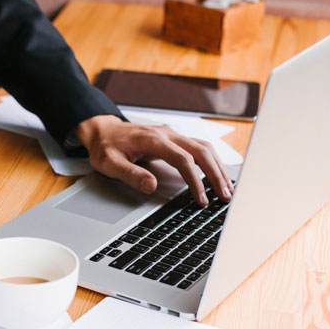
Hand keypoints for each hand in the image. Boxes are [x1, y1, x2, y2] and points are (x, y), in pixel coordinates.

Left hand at [75, 115, 233, 204]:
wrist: (103, 131)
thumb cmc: (106, 147)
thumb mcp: (109, 164)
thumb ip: (130, 174)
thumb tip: (151, 186)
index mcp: (152, 139)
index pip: (182, 159)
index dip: (195, 180)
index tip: (201, 198)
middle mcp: (167, 134)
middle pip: (201, 151)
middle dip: (215, 174)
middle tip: (225, 195)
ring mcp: (172, 135)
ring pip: (204, 147)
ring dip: (217, 167)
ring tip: (226, 189)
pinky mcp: (174, 139)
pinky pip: (199, 147)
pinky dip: (212, 161)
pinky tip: (218, 174)